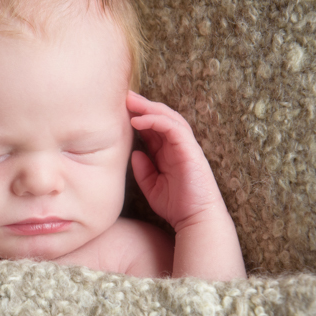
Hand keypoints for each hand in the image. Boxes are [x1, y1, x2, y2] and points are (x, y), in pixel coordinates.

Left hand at [127, 91, 227, 230]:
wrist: (196, 220)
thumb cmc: (176, 206)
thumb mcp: (152, 187)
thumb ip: (143, 170)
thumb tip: (134, 153)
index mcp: (168, 152)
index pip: (153, 128)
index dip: (138, 116)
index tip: (119, 109)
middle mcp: (177, 146)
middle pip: (160, 117)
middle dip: (142, 105)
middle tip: (124, 95)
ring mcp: (185, 146)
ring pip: (168, 117)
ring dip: (148, 107)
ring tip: (130, 101)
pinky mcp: (190, 150)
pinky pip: (173, 128)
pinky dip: (156, 121)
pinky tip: (138, 121)